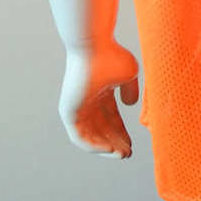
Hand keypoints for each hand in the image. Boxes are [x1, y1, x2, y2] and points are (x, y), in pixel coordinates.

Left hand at [59, 39, 139, 158]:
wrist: (93, 46)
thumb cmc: (112, 56)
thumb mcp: (128, 75)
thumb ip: (130, 91)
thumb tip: (129, 105)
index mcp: (100, 92)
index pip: (110, 118)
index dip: (121, 132)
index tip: (132, 145)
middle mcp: (87, 101)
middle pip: (101, 129)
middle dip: (115, 142)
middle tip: (127, 154)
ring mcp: (76, 107)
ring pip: (91, 135)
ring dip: (105, 147)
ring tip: (121, 155)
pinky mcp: (69, 111)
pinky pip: (80, 136)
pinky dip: (94, 145)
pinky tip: (109, 149)